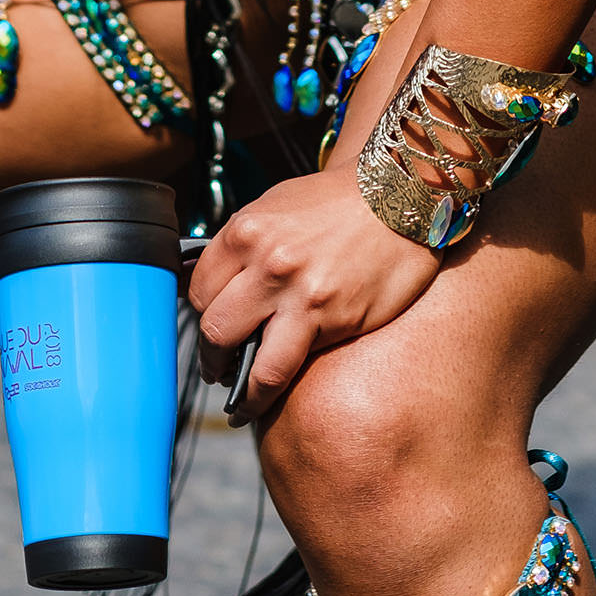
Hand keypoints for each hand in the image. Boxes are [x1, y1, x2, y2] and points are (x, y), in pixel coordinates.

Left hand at [190, 169, 438, 417]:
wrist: (398, 194)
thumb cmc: (339, 201)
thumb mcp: (276, 206)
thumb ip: (245, 244)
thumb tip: (219, 283)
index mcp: (246, 230)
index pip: (198, 289)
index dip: (203, 314)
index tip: (210, 326)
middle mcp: (266, 261)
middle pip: (212, 327)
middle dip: (212, 354)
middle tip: (218, 365)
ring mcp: (297, 293)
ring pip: (242, 360)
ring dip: (236, 385)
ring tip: (239, 397)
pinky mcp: (329, 319)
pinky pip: (283, 370)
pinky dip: (266, 394)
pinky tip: (263, 401)